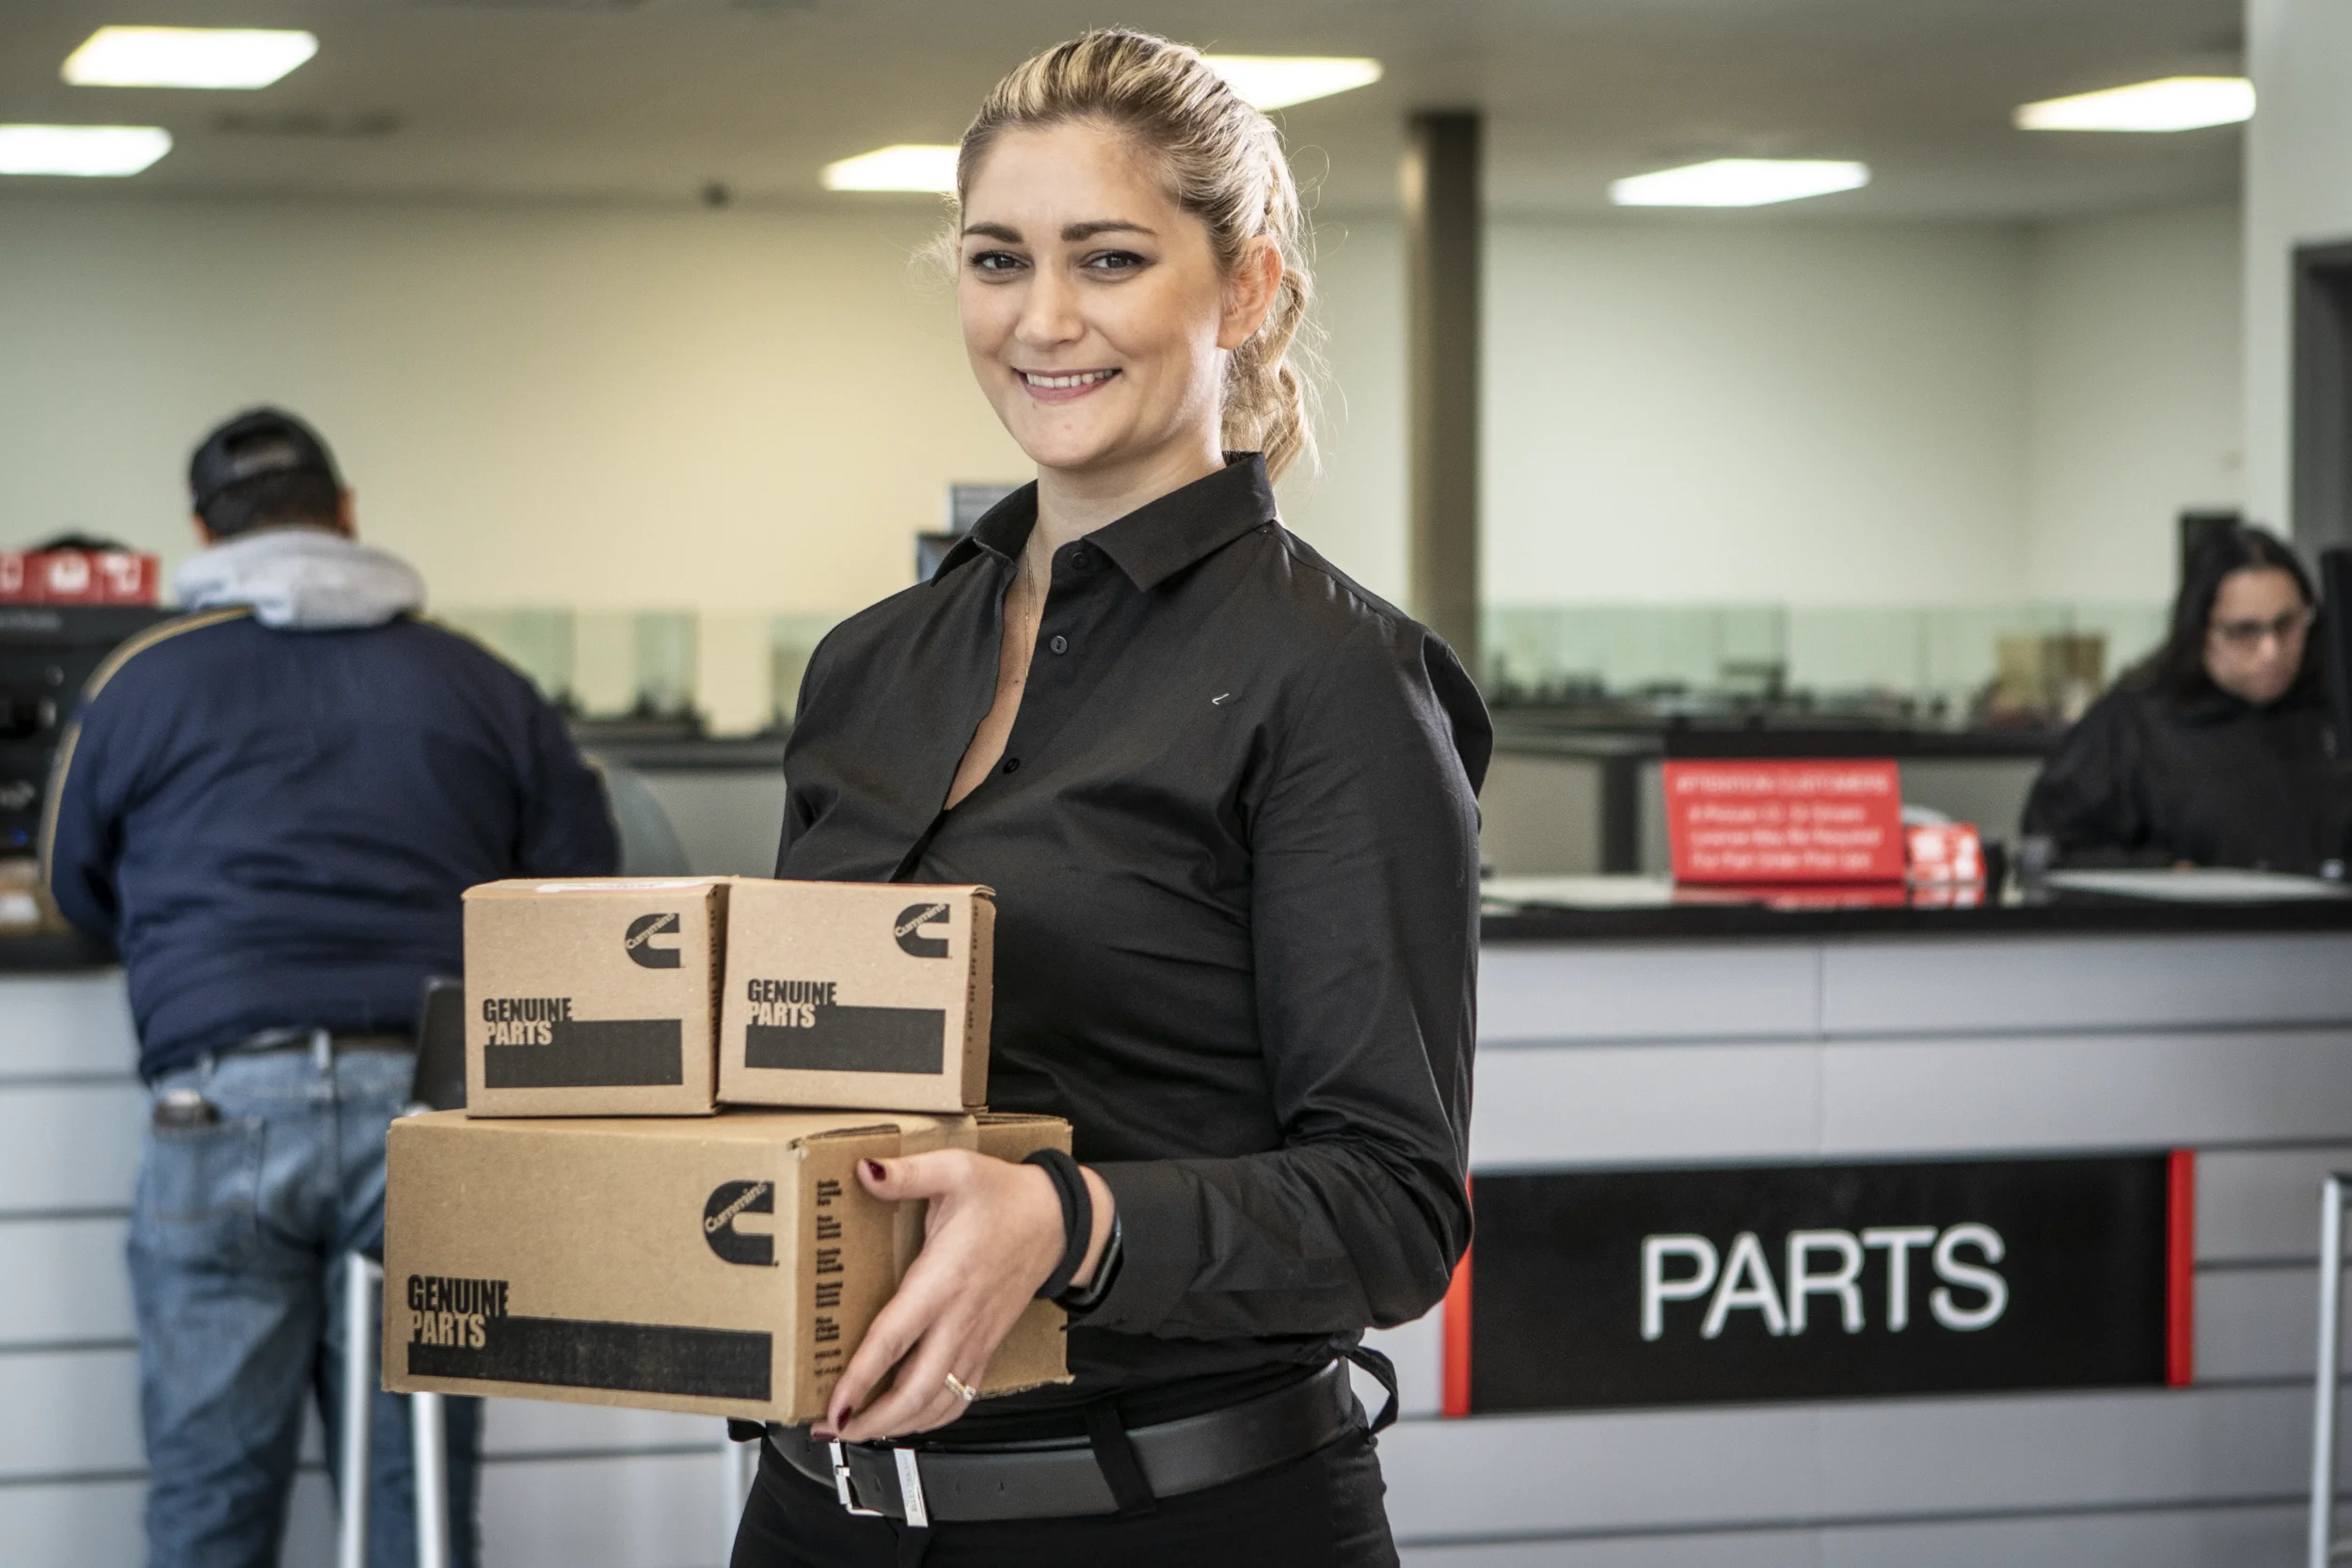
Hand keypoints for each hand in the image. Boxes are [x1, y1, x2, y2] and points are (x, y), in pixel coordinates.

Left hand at [819, 1150, 1112, 1443]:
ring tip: (859, 1431)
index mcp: (944, 1279)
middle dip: (871, 1420)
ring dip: (898, 1426)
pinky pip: (962, 1397)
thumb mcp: (956, 1170)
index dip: (860, 1379)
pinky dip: (932, 1418)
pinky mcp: (987, 1345)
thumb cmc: (1006, 1197)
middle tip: (831, 1428)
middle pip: (917, 1390)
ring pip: (939, 1403)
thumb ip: (908, 1174)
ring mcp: (976, 1338)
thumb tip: (865, 1172)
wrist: (1059, 1219)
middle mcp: (960, 1318)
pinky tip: (907, 1420)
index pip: (894, 1340)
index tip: (833, 1405)